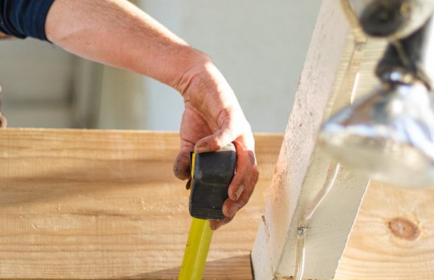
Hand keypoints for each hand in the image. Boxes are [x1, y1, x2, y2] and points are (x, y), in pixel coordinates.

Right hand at [172, 57, 258, 230]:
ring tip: (227, 192)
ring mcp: (240, 131)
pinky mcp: (231, 114)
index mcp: (237, 155)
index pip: (242, 185)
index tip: (218, 222)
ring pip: (248, 159)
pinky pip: (228, 132)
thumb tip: (183, 181)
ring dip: (239, 178)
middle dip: (240, 198)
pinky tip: (202, 151)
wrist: (195, 85)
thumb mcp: (190, 145)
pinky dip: (216, 143)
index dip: (233, 205)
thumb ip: (187, 163)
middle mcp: (244, 145)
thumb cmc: (198, 117)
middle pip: (250, 177)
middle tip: (225, 211)